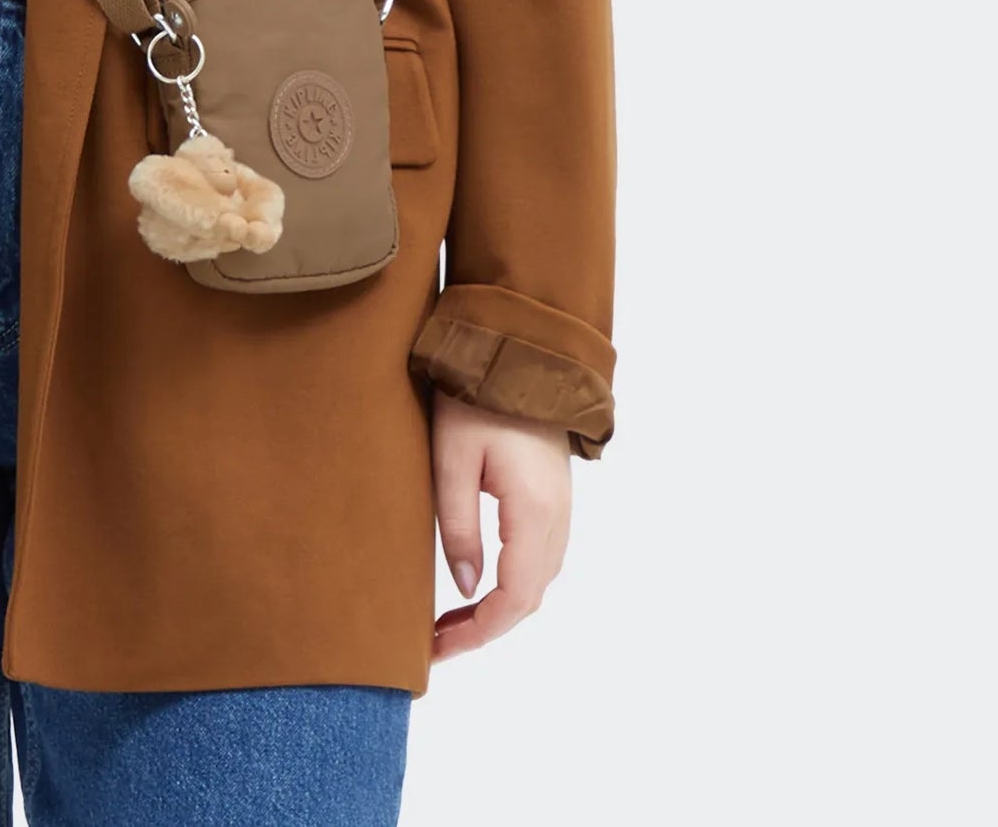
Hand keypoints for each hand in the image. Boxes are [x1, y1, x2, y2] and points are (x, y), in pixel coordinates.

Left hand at [429, 394, 571, 661]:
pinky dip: (512, 583)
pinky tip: (479, 583)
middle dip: (485, 628)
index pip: (514, 599)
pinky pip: (539, 557)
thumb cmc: (476, 400)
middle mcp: (557, 518)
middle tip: (436, 641)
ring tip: (450, 620)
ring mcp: (561, 506)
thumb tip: (465, 588)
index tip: (438, 648)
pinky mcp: (553, 495)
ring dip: (498, 608)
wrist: (518, 351)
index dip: (479, 633)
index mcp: (533, 514)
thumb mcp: (451, 460)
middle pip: (529, 598)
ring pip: (537, 580)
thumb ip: (458, 526)